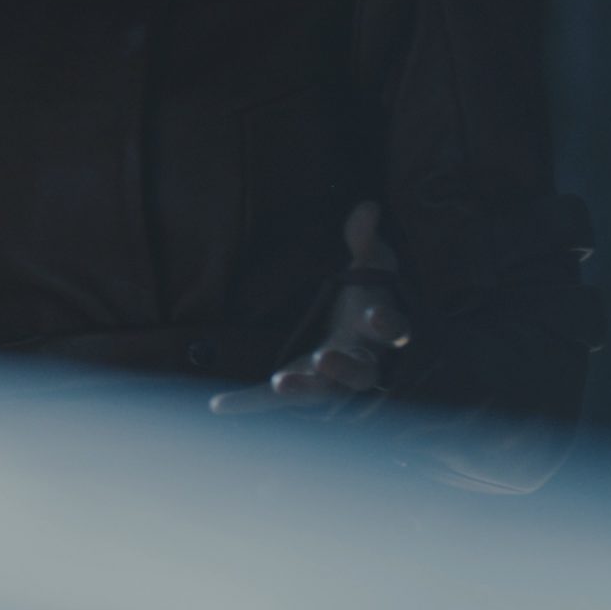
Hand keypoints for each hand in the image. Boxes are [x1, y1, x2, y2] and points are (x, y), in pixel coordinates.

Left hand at [210, 200, 410, 415]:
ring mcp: (330, 379)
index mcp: (380, 330)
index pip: (393, 331)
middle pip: (361, 374)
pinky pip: (272, 401)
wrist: (355, 332)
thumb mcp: (371, 264)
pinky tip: (217, 404)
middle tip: (326, 357)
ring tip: (281, 382)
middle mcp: (362, 360)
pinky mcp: (300, 385)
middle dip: (345, 367)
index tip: (376, 316)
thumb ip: (365, 239)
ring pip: (324, 392)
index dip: (387, 325)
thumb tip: (367, 205)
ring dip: (304, 388)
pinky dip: (247, 403)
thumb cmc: (369, 296)